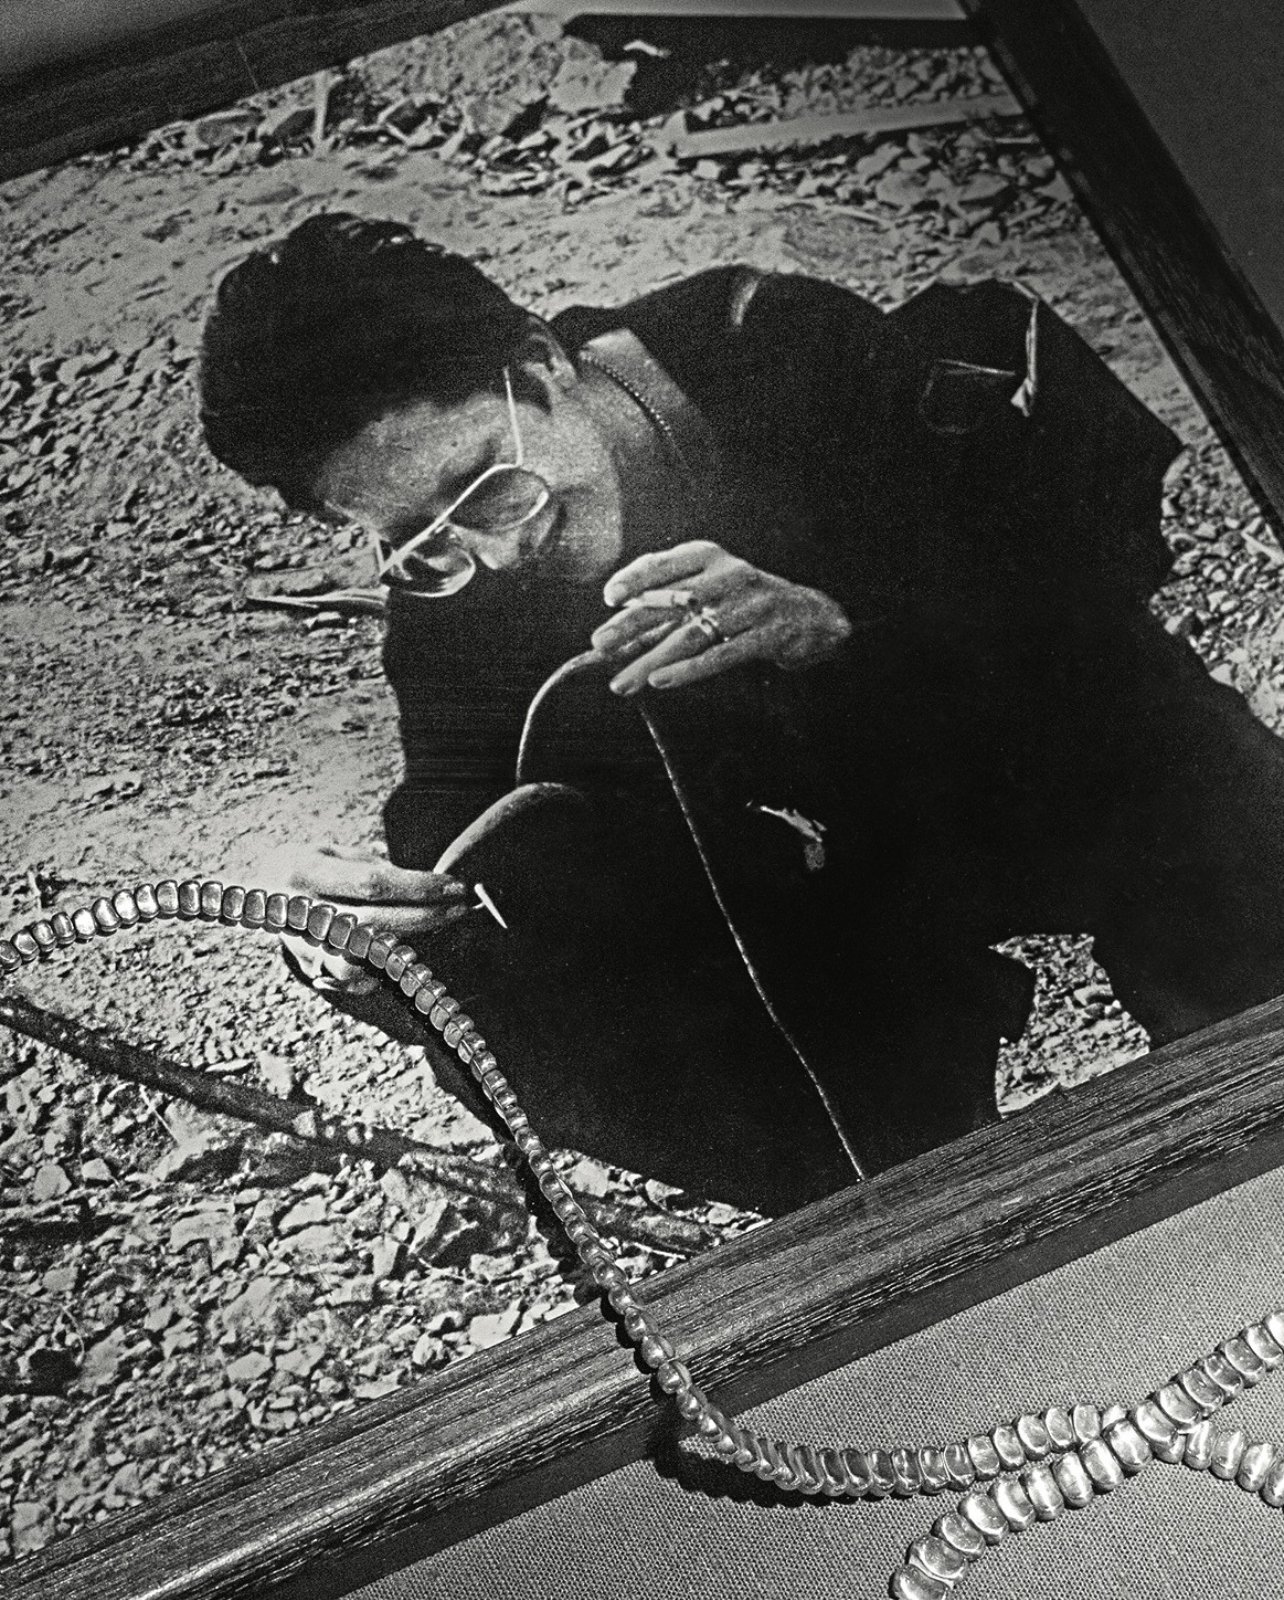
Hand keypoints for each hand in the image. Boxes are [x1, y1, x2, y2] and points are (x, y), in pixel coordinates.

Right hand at [250, 844, 470, 994]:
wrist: (252, 896)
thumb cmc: (307, 866)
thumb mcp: (333, 852)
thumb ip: (374, 868)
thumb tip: (428, 886)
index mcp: (304, 872)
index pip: (373, 884)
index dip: (418, 888)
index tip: (453, 886)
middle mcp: (299, 912)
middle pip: (374, 924)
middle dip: (425, 917)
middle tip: (458, 908)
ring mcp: (301, 946)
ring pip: (361, 961)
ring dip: (403, 948)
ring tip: (431, 930)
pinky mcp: (308, 969)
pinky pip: (351, 982)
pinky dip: (379, 973)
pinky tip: (398, 956)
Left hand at [590, 541, 851, 695]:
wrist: (810, 616)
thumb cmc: (745, 603)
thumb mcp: (708, 591)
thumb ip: (666, 605)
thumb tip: (615, 627)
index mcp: (709, 557)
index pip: (665, 564)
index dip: (636, 579)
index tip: (610, 597)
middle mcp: (729, 574)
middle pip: (672, 601)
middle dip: (632, 625)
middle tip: (600, 645)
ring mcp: (750, 604)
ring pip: (692, 635)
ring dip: (652, 660)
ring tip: (621, 683)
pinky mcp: (767, 635)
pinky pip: (721, 655)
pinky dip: (689, 669)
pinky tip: (661, 681)